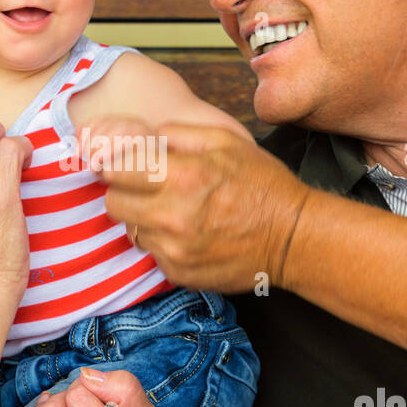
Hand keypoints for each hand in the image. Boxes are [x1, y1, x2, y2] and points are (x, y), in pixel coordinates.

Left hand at [83, 118, 311, 292]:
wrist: (294, 238)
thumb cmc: (262, 184)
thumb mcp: (226, 141)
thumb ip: (177, 133)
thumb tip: (141, 136)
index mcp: (183, 175)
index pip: (114, 171)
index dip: (114, 167)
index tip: (119, 167)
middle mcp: (172, 215)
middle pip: (113, 205)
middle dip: (125, 194)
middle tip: (146, 190)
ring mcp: (174, 249)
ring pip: (132, 231)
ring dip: (145, 220)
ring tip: (175, 213)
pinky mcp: (179, 273)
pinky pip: (152, 254)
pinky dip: (164, 244)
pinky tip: (189, 235)